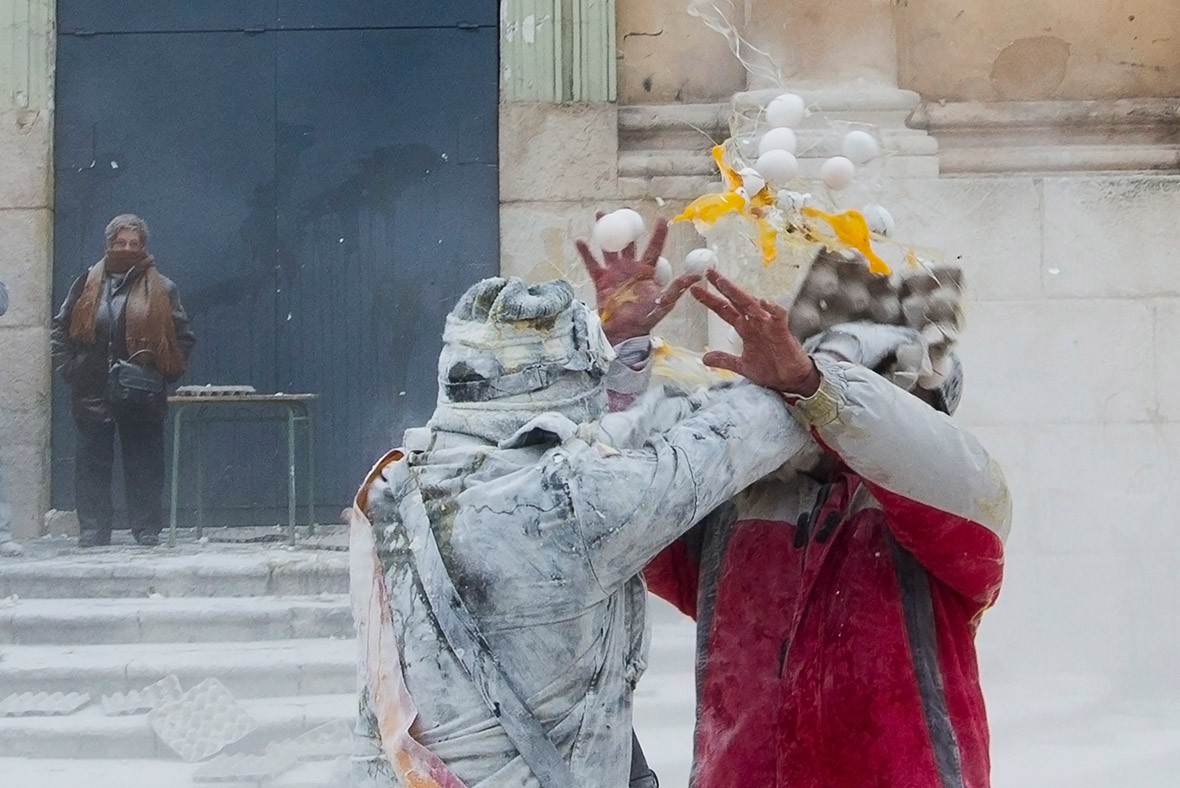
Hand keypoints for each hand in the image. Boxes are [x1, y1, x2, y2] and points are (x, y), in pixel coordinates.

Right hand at [575, 215, 700, 344]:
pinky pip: (592, 263)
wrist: (625, 332)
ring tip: (600, 216)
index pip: (654, 247)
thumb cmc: (646, 318)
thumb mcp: (665, 303)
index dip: (659, 234)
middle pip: (629, 242)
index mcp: (647, 271)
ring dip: (604, 232)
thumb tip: (698, 275)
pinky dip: (586, 252)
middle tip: (623, 211)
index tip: (662, 218)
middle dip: (626, 226)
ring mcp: (615, 272)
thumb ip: (678, 287)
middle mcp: (630, 268)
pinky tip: (580, 240)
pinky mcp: (601, 280)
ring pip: (609, 247)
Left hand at [691, 269, 820, 396]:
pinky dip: (771, 308)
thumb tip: (705, 358)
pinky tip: (762, 301)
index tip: (696, 290)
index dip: (710, 300)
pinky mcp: (782, 332)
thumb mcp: (742, 366)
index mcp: (745, 329)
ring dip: (738, 293)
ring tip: (724, 283)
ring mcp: (769, 325)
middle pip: (736, 301)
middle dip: (723, 286)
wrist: (791, 380)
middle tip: (709, 272)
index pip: (725, 310)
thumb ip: (724, 360)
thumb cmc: (771, 370)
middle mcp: (755, 323)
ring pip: (752, 305)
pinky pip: (778, 316)